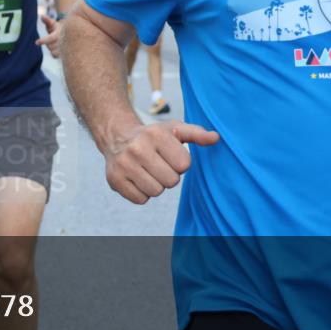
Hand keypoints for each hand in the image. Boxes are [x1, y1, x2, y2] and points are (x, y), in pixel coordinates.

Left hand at [36, 14, 61, 57]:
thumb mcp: (53, 23)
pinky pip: (55, 56)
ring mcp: (65, 48)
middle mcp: (64, 41)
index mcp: (59, 33)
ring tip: (55, 43)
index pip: (50, 38)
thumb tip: (41, 16)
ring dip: (52, 48)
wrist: (70, 33)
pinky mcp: (65, 53)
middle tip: (51, 40)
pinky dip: (54, 53)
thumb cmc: (58, 28)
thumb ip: (47, 20)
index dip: (43, 41)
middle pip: (50, 46)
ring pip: (53, 52)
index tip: (36, 42)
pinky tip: (56, 48)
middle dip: (49, 44)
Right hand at [105, 121, 219, 203]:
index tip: (170, 156)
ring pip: (156, 191)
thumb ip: (197, 133)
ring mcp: (124, 164)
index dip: (180, 163)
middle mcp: (137, 148)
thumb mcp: (174, 129)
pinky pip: (140, 199)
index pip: (184, 165)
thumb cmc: (153, 136)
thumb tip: (216, 137)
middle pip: (171, 181)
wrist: (117, 138)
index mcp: (156, 134)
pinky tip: (138, 178)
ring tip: (148, 171)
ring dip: (156, 185)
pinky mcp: (115, 180)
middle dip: (169, 176)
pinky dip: (142, 193)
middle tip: (159, 165)